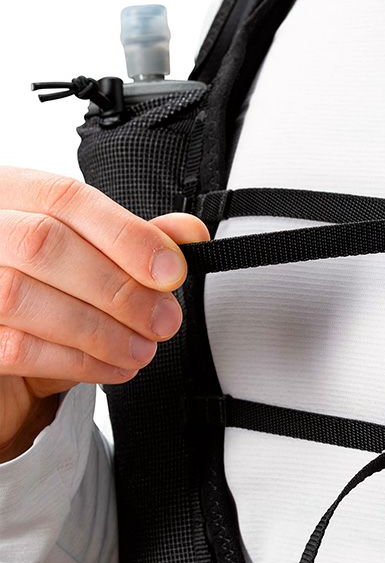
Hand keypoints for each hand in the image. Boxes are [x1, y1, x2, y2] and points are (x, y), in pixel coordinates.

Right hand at [0, 167, 208, 459]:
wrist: (9, 364)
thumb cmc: (50, 296)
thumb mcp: (94, 264)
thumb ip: (135, 243)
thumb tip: (188, 234)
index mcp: (12, 196)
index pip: (66, 198)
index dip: (127, 236)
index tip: (171, 271)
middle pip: (42, 243)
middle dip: (119, 289)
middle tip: (163, 320)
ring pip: (22, 296)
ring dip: (100, 331)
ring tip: (142, 349)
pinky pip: (15, 347)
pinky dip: (78, 361)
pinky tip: (113, 367)